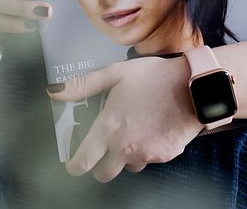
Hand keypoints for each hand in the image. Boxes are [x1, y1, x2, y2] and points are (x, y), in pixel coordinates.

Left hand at [48, 56, 203, 182]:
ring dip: (126, 157)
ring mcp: (145, 154)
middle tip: (103, 151)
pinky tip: (152, 131)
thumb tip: (54, 90)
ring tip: (133, 133)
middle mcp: (124, 146)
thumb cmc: (154, 77)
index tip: (74, 164)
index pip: (83, 161)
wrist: (193, 86)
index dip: (75, 165)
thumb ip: (83, 85)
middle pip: (103, 174)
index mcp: (108, 128)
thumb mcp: (116, 73)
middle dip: (100, 165)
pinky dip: (147, 150)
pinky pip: (149, 159)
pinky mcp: (163, 156)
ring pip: (128, 167)